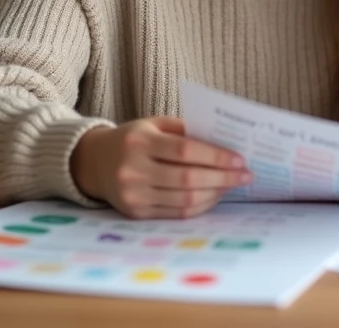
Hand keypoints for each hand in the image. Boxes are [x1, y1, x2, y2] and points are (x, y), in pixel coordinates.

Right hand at [70, 117, 251, 218]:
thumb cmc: (133, 139)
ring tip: (232, 186)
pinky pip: (175, 213)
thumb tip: (225, 142)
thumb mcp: (154, 125)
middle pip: (188, 178)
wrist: (93, 162)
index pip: (185, 150)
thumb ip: (186, 130)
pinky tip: (214, 196)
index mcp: (139, 141)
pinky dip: (200, 205)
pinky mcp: (135, 213)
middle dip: (223, 178)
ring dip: (215, 194)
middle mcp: (133, 169)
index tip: (240, 159)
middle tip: (245, 175)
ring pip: (184, 199)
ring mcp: (133, 194)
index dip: (216, 157)